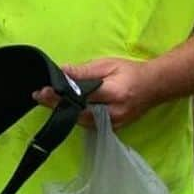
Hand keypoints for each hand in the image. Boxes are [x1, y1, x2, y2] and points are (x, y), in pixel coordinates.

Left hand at [33, 57, 160, 129]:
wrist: (155, 86)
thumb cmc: (131, 72)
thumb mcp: (108, 65)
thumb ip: (85, 71)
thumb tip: (62, 71)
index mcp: (114, 95)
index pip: (82, 98)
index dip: (61, 96)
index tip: (44, 91)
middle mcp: (113, 114)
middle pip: (78, 113)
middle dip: (57, 105)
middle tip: (38, 95)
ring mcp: (113, 125)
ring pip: (81, 121)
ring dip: (64, 110)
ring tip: (46, 99)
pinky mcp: (111, 128)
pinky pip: (88, 123)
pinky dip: (75, 114)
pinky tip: (64, 106)